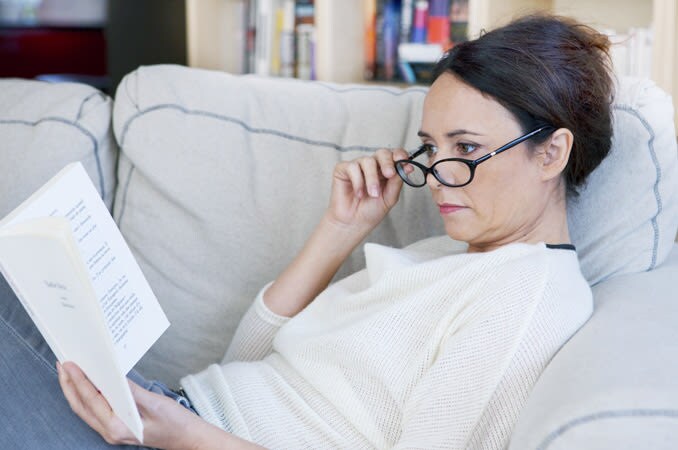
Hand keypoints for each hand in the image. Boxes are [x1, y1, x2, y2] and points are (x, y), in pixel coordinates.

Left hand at [57, 361, 245, 449]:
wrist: (188, 437)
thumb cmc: (176, 424)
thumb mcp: (154, 403)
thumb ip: (130, 391)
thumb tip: (113, 376)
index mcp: (118, 427)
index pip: (91, 400)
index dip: (78, 380)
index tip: (70, 364)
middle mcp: (111, 432)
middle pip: (81, 406)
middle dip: (69, 385)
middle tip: (62, 364)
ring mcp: (113, 431)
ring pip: (85, 409)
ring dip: (75, 390)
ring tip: (69, 372)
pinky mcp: (117, 426)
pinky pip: (95, 410)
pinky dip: (88, 396)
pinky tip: (89, 384)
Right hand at [327, 148, 407, 231]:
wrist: (354, 223)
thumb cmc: (371, 211)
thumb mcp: (389, 198)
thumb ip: (397, 182)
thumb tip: (407, 167)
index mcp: (385, 170)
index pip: (394, 155)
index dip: (400, 155)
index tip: (404, 162)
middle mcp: (372, 166)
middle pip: (382, 153)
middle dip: (387, 163)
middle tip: (389, 175)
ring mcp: (358, 166)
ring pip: (367, 161)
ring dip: (372, 179)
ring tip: (372, 194)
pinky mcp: (343, 169)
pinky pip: (352, 167)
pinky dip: (357, 181)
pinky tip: (358, 193)